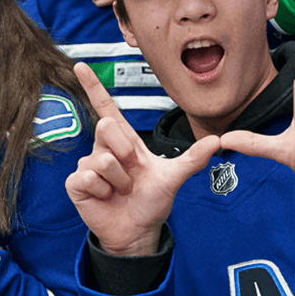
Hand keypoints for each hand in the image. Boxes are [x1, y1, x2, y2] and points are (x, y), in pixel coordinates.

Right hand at [65, 63, 216, 255]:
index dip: (93, 86)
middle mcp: (104, 149)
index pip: (106, 107)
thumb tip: (217, 140)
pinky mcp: (77, 184)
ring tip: (121, 190)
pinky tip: (106, 197)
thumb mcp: (173, 178)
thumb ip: (193, 159)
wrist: (138, 231)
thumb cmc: (152, 201)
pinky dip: (103, 191)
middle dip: (124, 152)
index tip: (80, 65)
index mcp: (124, 141)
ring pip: (101, 160)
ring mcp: (89, 165)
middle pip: (106, 127)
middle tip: (133, 172)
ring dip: (118, 180)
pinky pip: (87, 178)